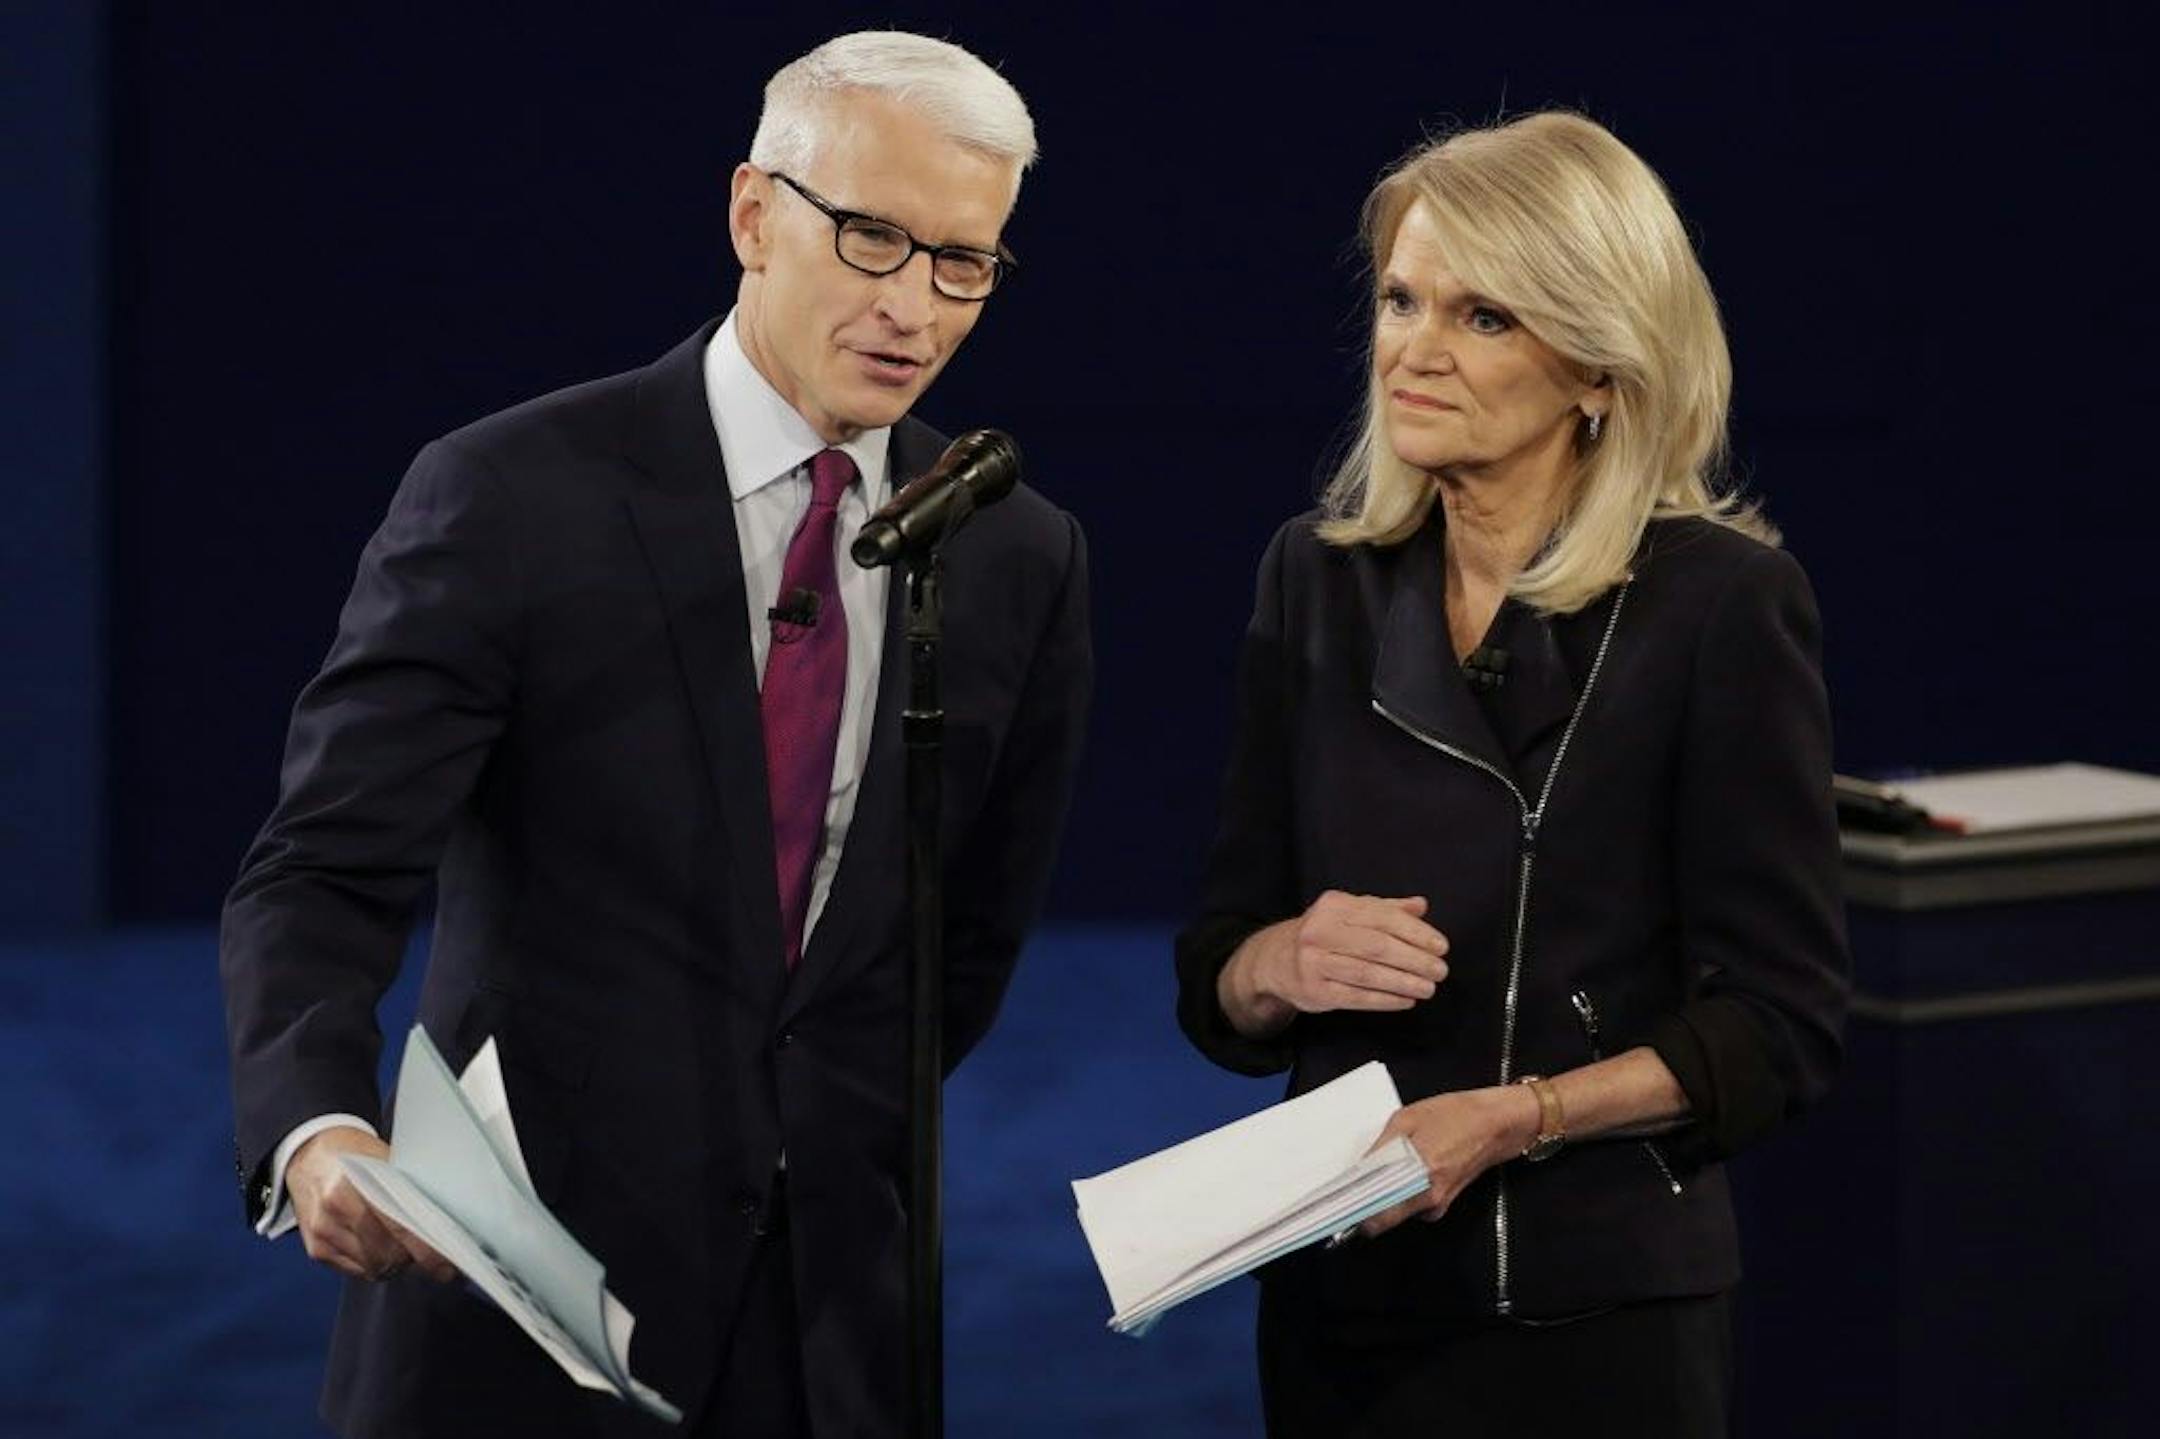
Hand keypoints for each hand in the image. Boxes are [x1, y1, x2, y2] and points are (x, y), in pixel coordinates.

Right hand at [287, 1128, 457, 1283]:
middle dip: (414, 1260)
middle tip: (434, 1257)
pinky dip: (375, 1265)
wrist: (309, 1153)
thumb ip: (408, 1189)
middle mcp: (334, 1210)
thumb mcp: (384, 1159)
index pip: (398, 1227)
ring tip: (409, 1251)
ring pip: (373, 1267)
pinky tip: (385, 1251)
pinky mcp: (316, 1249)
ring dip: (396, 1265)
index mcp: (353, 1183)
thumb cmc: (354, 1153)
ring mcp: (323, 1232)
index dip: (426, 1251)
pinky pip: (356, 1270)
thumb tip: (444, 1220)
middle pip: (387, 1254)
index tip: (446, 1264)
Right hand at [1225, 891, 1448, 1034]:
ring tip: (1428, 988)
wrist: (1276, 960)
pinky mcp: (1314, 990)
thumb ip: (1386, 909)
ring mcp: (1314, 962)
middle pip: (1377, 946)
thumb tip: (1420, 906)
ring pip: (1368, 974)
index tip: (1441, 946)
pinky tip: (1405, 1000)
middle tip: (1440, 970)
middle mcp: (1320, 930)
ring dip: (1403, 982)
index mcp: (1335, 905)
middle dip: (1414, 960)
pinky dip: (1385, 1000)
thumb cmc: (1324, 934)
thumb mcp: (1350, 913)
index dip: (1416, 933)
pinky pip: (1356, 996)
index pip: (1383, 917)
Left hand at [1357, 1085, 1538, 1239]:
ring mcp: (1437, 1206)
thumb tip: (1360, 1170)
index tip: (1338, 1204)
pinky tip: (1403, 1172)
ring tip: (1377, 1173)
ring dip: (1382, 1198)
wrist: (1497, 1125)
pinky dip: (1400, 1193)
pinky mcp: (1443, 1204)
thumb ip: (1381, 1147)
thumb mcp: (1408, 1119)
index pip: (1376, 1212)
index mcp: (1419, 1176)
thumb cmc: (1454, 1116)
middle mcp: (1427, 1199)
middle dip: (1364, 1206)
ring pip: (1395, 1212)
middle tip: (1351, 1189)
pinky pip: (1410, 1206)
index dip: (1354, 1210)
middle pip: (1382, 1218)